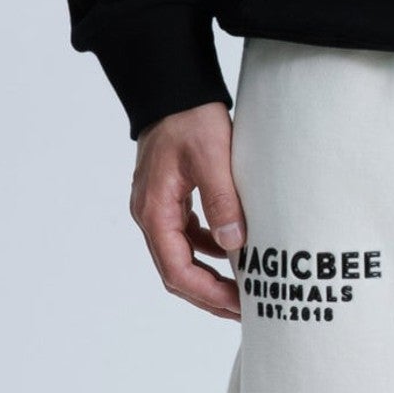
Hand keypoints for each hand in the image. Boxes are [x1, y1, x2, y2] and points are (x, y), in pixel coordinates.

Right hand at [128, 102, 245, 319]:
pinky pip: (185, 233)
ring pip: (180, 254)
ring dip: (208, 273)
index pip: (177, 270)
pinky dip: (206, 247)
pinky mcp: (168, 195)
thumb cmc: (190, 116)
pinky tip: (229, 248)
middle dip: (208, 293)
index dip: (208, 293)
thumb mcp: (212, 157)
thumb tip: (235, 245)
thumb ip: (222, 202)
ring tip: (241, 285)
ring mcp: (156, 205)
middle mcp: (149, 214)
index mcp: (154, 211)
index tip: (238, 304)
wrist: (174, 85)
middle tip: (244, 306)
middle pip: (175, 270)